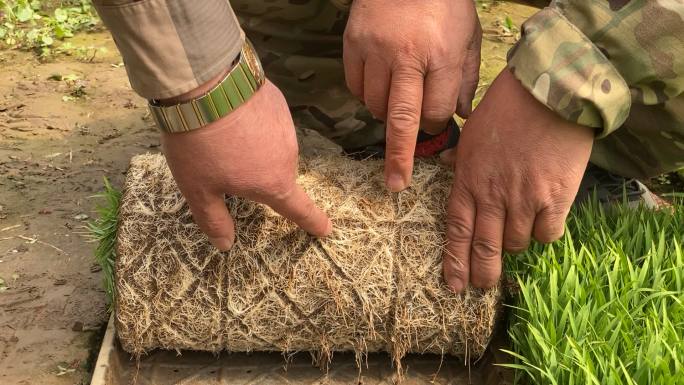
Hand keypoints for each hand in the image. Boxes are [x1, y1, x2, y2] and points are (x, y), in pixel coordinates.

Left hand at [161, 80, 331, 249]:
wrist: (204, 86)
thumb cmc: (200, 146)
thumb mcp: (197, 189)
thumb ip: (214, 219)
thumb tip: (225, 245)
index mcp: (272, 183)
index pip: (298, 209)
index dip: (312, 222)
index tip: (326, 230)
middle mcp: (287, 156)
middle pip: (276, 174)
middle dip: (257, 175)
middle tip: (222, 164)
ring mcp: (286, 126)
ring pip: (272, 146)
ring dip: (255, 148)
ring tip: (222, 136)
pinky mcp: (278, 102)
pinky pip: (269, 121)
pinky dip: (254, 123)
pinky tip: (231, 114)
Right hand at [343, 0, 480, 191]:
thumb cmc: (443, 3)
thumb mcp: (466, 36)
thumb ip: (464, 78)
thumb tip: (459, 116)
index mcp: (440, 55)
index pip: (435, 111)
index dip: (436, 124)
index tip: (435, 124)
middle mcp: (405, 57)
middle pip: (400, 119)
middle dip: (399, 156)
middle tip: (396, 183)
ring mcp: (374, 51)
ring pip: (376, 105)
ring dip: (386, 114)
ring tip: (398, 98)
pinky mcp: (352, 45)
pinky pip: (356, 87)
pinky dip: (367, 94)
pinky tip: (380, 82)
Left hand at [442, 69, 593, 291]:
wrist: (550, 92)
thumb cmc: (507, 107)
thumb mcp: (471, 131)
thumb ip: (459, 156)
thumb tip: (445, 165)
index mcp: (468, 180)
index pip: (456, 231)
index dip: (455, 261)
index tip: (453, 284)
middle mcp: (492, 196)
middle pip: (484, 248)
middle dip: (482, 273)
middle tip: (481, 287)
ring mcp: (524, 200)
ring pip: (516, 243)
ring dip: (514, 244)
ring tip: (517, 233)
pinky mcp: (555, 198)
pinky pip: (547, 234)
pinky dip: (544, 233)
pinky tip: (544, 224)